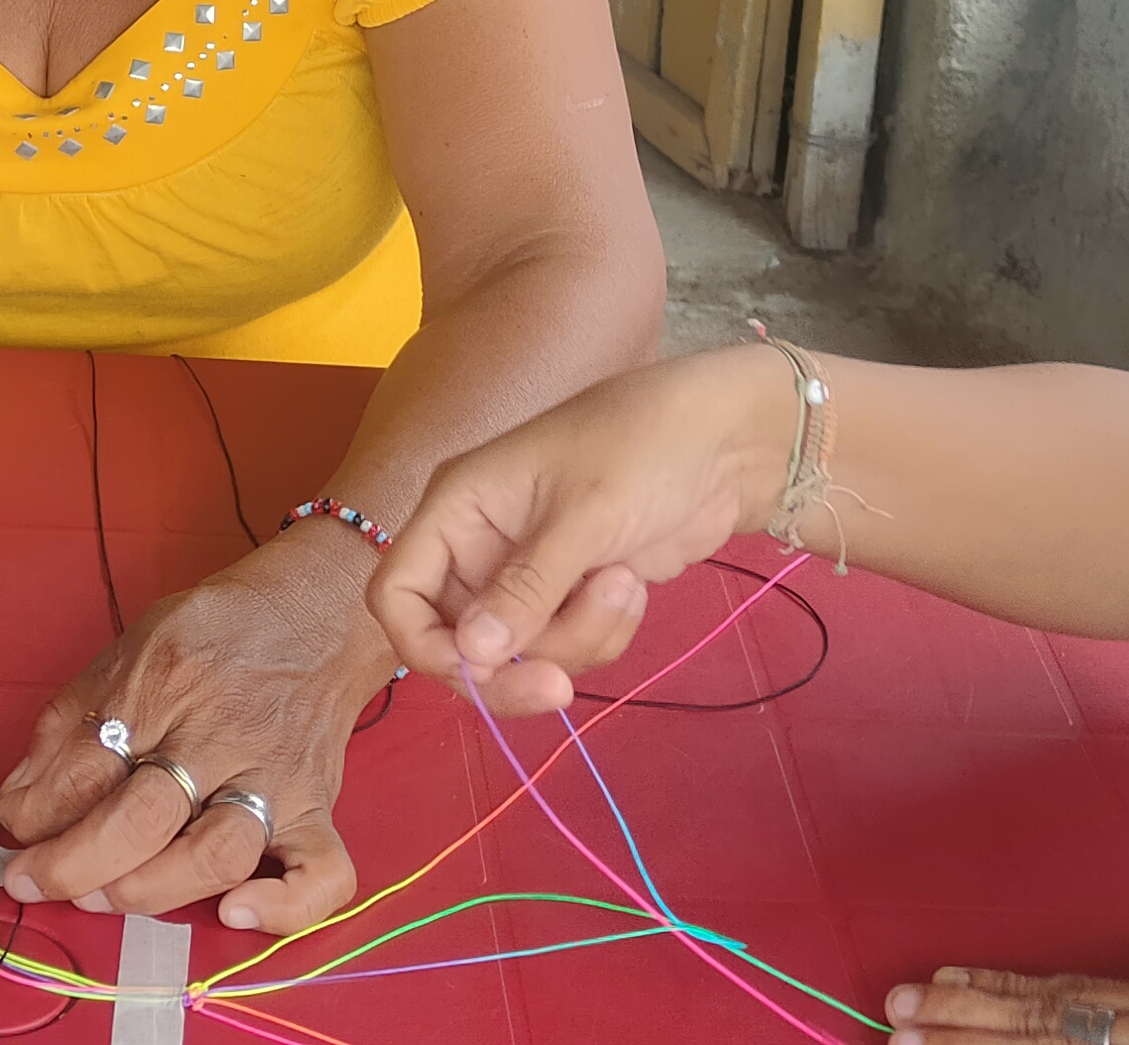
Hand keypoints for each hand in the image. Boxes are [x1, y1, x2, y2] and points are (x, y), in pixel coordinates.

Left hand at [0, 534, 395, 928]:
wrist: (318, 609)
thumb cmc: (216, 632)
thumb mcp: (131, 647)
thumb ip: (73, 718)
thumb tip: (22, 795)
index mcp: (163, 684)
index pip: (84, 767)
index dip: (34, 812)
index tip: (13, 829)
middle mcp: (220, 735)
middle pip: (142, 818)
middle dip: (72, 863)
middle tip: (32, 881)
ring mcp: (274, 776)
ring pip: (215, 854)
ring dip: (149, 890)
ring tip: (103, 898)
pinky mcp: (318, 806)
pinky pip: (322, 873)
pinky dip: (283, 907)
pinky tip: (235, 913)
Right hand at [370, 343, 791, 714]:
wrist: (730, 441)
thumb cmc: (643, 447)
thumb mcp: (583, 514)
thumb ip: (524, 588)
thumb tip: (468, 657)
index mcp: (459, 508)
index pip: (399, 593)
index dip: (424, 643)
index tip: (481, 671)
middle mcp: (481, 546)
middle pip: (462, 643)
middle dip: (517, 664)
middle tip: (562, 688)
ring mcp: (531, 574)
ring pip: (524, 652)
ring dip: (578, 637)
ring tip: (622, 581)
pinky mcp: (576, 593)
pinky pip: (570, 646)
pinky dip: (604, 631)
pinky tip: (633, 584)